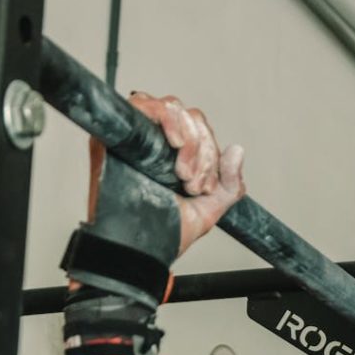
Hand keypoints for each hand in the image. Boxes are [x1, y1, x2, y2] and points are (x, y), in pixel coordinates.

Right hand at [88, 92, 245, 256]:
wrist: (139, 250)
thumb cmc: (166, 232)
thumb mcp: (209, 208)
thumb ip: (229, 183)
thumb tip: (237, 150)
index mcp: (176, 155)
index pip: (200, 128)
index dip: (210, 152)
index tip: (203, 188)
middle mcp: (156, 142)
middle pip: (189, 115)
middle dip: (202, 149)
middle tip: (192, 183)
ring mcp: (137, 137)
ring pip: (171, 107)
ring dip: (188, 138)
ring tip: (183, 173)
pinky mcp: (117, 136)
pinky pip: (141, 104)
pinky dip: (165, 116)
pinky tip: (175, 142)